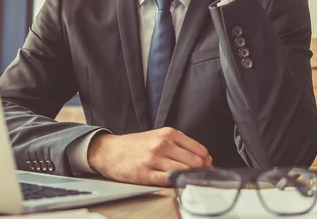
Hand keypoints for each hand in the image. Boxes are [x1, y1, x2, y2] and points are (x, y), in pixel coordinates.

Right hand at [87, 127, 211, 185]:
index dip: (206, 161)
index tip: (206, 167)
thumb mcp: (158, 136)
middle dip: (200, 171)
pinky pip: (168, 180)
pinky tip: (176, 183)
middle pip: (194, 161)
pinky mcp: (145, 174)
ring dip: (189, 178)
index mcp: (168, 133)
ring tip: (187, 180)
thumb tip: (203, 159)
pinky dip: (175, 183)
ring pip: (183, 171)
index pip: (199, 149)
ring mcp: (153, 159)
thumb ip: (179, 145)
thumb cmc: (136, 145)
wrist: (110, 151)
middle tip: (199, 176)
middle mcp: (162, 144)